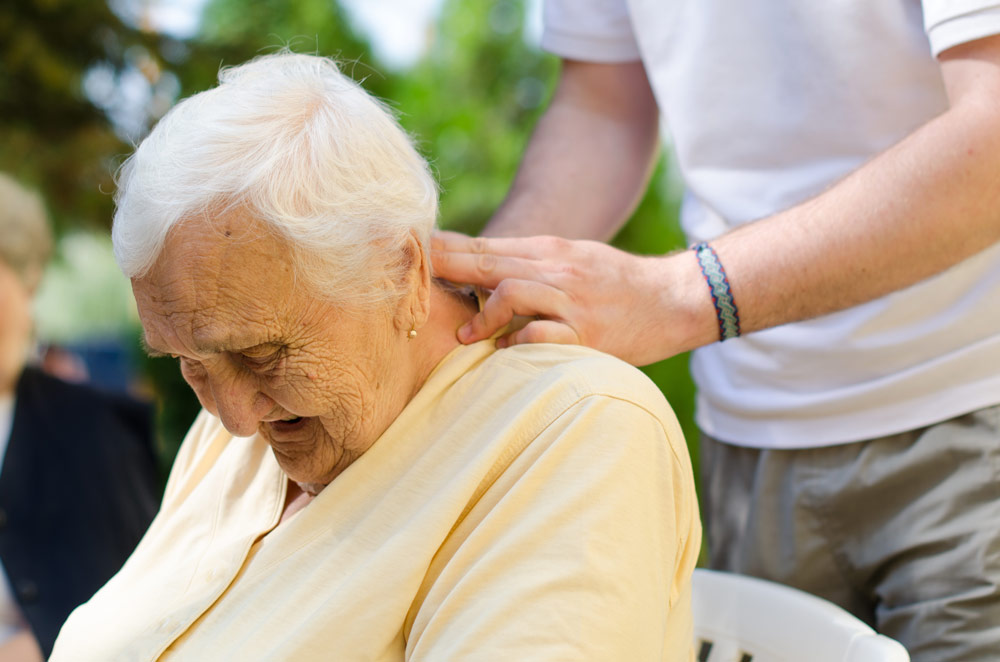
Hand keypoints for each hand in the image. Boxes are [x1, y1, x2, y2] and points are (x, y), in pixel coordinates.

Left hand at [430, 231, 713, 365]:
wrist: (675, 299)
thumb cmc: (618, 285)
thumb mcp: (574, 262)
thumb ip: (530, 267)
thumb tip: (479, 276)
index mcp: (548, 252)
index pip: (486, 246)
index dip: (444, 248)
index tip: (409, 252)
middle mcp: (556, 270)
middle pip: (488, 262)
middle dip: (444, 267)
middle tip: (407, 279)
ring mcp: (571, 301)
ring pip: (511, 292)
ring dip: (482, 314)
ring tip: (463, 337)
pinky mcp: (588, 334)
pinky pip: (542, 336)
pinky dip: (519, 344)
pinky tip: (507, 354)